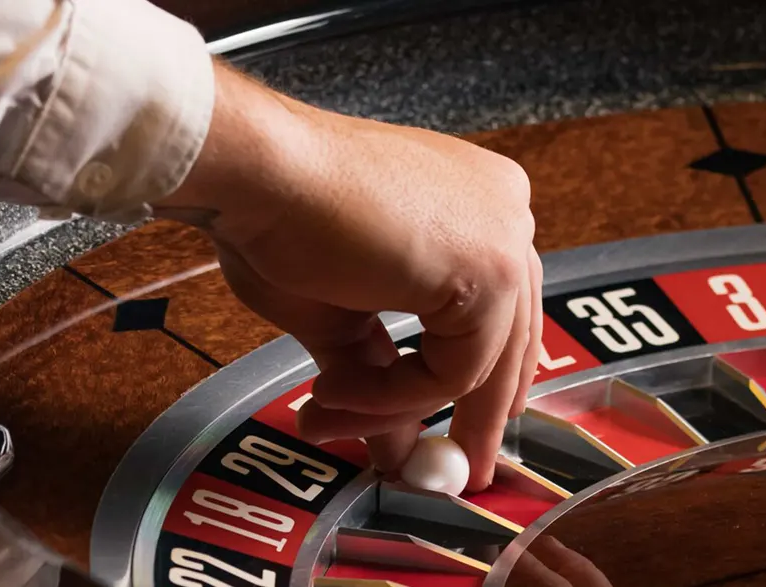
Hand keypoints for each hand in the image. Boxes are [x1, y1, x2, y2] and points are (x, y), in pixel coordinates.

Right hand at [157, 61, 541, 491]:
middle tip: (418, 471)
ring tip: (328, 416)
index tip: (425, 436)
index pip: (493, 314)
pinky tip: (336, 391)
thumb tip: (393, 450)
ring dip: (395, 409)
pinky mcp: (490, 273)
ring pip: (477, 369)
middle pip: (504, 346)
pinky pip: (455, 374)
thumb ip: (377, 374)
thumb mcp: (340, 313)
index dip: (464, 386)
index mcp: (477, 203)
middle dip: (455, 420)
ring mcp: (507, 238)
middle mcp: (506, 210)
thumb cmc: (281, 216)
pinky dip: (393, 397)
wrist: (258, 174)